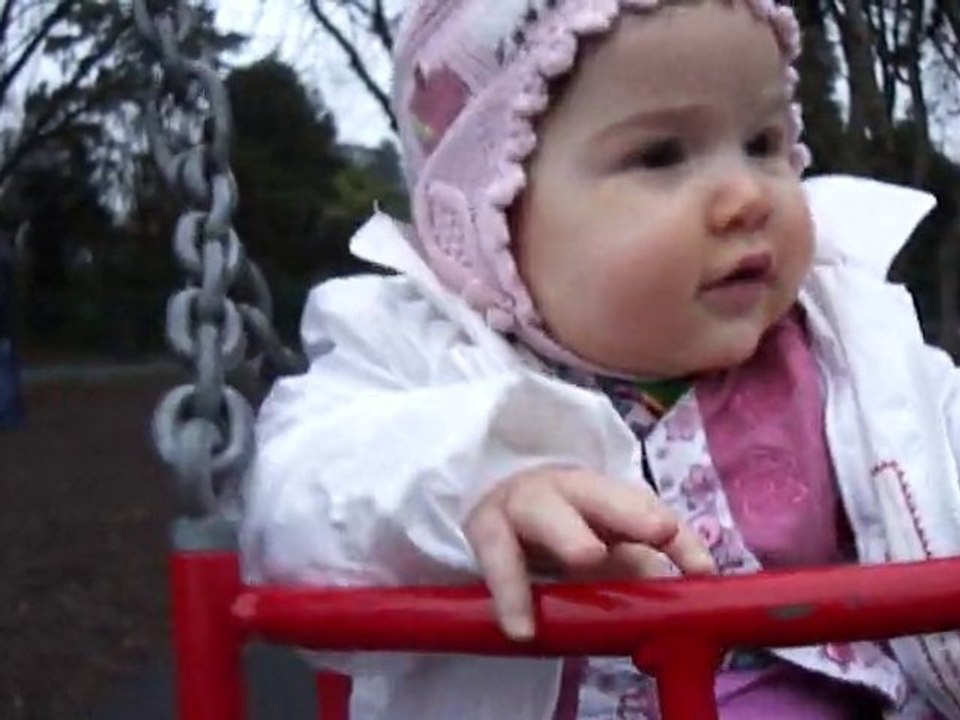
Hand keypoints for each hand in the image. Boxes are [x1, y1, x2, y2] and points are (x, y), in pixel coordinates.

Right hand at [464, 467, 715, 639]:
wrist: (489, 513)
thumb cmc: (556, 535)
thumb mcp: (603, 553)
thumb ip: (641, 577)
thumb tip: (684, 610)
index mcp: (601, 495)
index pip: (648, 510)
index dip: (678, 538)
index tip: (702, 570)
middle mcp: (564, 489)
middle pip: (597, 492)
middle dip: (629, 510)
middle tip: (657, 532)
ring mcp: (521, 503)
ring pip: (541, 510)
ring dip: (566, 533)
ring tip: (587, 557)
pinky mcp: (485, 530)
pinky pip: (497, 556)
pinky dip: (509, 590)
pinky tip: (521, 627)